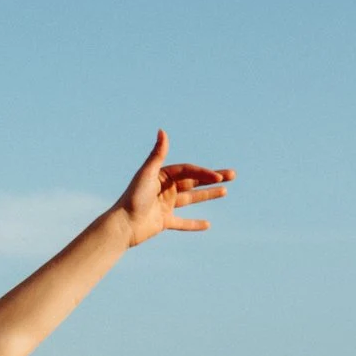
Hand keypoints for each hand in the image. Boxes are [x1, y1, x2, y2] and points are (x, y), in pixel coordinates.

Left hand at [113, 130, 231, 245]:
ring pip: (191, 199)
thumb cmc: (133, 198)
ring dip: (207, 195)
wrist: (123, 225)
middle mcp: (165, 189)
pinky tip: (207, 224)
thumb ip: (157, 154)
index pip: (188, 171)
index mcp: (162, 176)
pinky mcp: (164, 222)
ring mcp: (165, 205)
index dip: (203, 173)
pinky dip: (194, 224)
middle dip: (212, 178)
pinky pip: (182, 222)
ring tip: (225, 191)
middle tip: (232, 175)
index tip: (217, 177)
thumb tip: (162, 130)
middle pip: (193, 182)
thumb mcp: (147, 174)